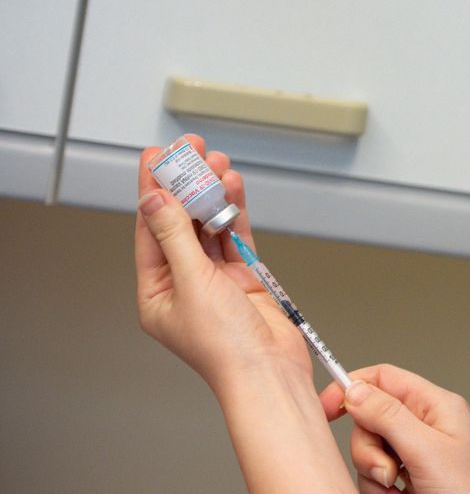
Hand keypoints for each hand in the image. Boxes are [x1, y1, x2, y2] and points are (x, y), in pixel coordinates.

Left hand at [135, 134, 309, 391]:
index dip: (153, 190)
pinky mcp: (244, 277)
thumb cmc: (226, 347)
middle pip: (179, 221)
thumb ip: (175, 237)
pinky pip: (235, 235)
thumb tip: (155, 202)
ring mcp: (215, 279)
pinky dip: (235, 210)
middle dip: (185, 184)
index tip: (156, 158)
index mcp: (156, 292)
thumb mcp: (191, 283)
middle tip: (189, 150)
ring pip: (209, 224)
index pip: (149, 229)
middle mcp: (184, 283)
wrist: (269, 370)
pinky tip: (233, 187)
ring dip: (212, 193)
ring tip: (215, 162)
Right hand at [319, 364, 469, 493]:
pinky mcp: (409, 481)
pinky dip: (381, 492)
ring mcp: (416, 455)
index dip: (351, 387)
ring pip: (370, 455)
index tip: (326, 408)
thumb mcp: (428, 450)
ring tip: (400, 491)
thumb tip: (354, 388)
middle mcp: (425, 427)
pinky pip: (376, 479)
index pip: (384, 378)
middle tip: (389, 471)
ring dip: (375, 477)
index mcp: (435, 406)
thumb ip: (389, 416)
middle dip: (369, 450)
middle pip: (370, 421)